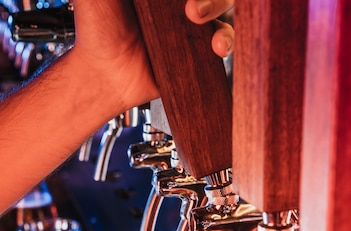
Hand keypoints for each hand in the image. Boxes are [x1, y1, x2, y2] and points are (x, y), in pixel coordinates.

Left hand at [71, 0, 233, 113]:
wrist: (105, 76)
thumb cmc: (97, 27)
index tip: (183, 0)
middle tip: (188, 5)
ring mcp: (194, 19)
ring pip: (224, 1)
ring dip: (217, 3)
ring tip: (195, 16)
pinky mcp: (200, 49)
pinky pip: (226, 38)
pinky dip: (227, 38)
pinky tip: (216, 45)